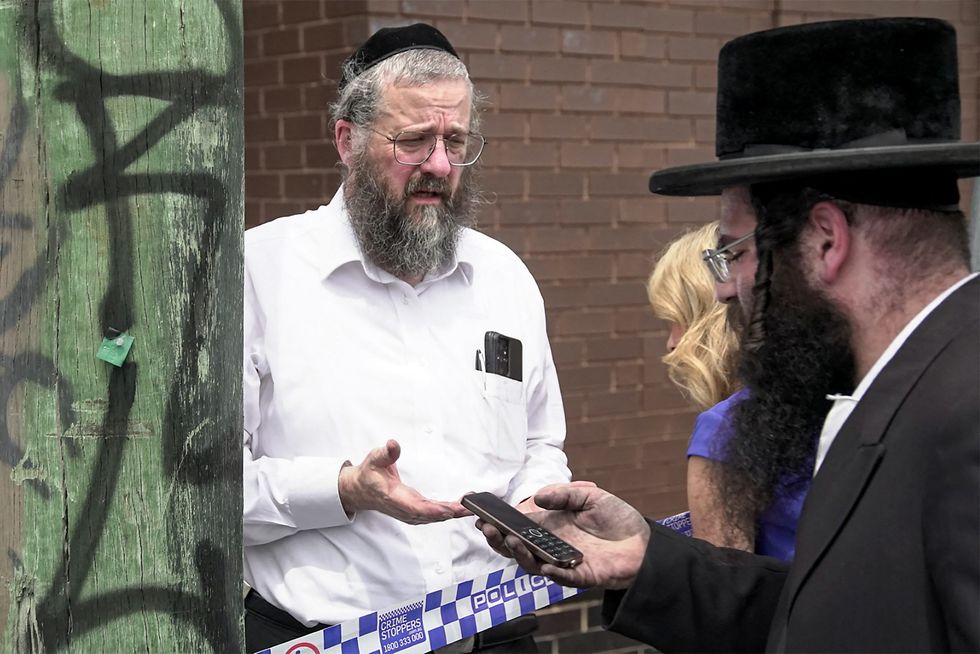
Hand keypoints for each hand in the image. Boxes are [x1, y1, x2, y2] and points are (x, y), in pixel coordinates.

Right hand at [339, 439, 467, 523]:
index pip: (415, 507)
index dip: (433, 510)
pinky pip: (432, 515)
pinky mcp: (414, 511)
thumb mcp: (374, 459)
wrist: (361, 490)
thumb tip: (393, 444)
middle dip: (450, 512)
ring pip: (432, 517)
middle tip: (468, 508)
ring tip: (469, 507)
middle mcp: (403, 508)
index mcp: (393, 497)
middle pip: (429, 515)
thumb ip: (385, 453)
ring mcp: (409, 512)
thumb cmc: (369, 474)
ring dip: (451, 513)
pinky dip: (446, 512)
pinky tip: (459, 508)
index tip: (449, 509)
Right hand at [477, 484, 648, 589]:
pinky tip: (545, 564)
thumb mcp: (590, 496)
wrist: (645, 542)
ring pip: (533, 564)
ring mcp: (563, 562)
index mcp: (549, 525)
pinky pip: (562, 578)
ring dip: (520, 554)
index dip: (498, 522)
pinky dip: (552, 572)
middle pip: (516, 548)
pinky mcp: (581, 576)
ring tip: (512, 540)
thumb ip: (564, 494)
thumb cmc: (616, 518)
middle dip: (498, 540)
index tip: (481, 516)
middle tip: (488, 529)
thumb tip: (537, 497)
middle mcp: (551, 545)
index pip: (517, 526)